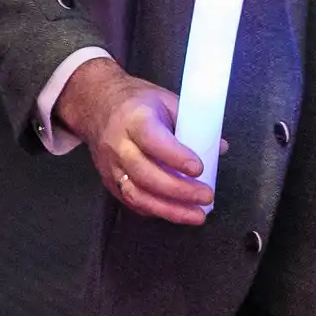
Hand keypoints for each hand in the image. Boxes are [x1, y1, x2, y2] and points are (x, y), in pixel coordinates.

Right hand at [55, 57, 212, 225]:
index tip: (199, 168)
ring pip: (137, 194)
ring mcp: (111, 166)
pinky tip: (175, 212)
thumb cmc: (135, 102)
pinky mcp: (109, 181)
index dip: (176, 157)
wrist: (96, 105)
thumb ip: (192, 124)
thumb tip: (219, 148)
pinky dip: (155, 210)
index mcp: (134, 118)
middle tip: (206, 196)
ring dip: (169, 210)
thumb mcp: (166, 100)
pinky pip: (131, 202)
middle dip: (179, 190)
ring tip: (196, 215)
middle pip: (145, 174)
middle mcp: (119, 144)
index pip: (152, 140)